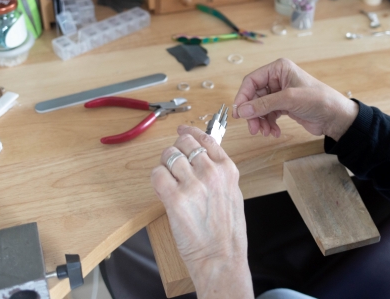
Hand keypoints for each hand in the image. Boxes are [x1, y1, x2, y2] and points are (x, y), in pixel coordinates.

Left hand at [151, 125, 253, 298]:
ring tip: (168, 179)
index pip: (206, 139)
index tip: (182, 130)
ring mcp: (192, 184)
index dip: (190, 132)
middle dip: (176, 150)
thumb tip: (203, 159)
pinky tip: (163, 189)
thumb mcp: (233, 195)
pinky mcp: (174, 198)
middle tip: (173, 162)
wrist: (222, 258)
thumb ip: (220, 174)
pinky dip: (157, 179)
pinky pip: (157, 174)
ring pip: (169, 156)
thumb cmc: (228, 233)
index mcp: (227, 169)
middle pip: (184, 143)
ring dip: (165, 165)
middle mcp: (211, 172)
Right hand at [232, 58, 358, 140]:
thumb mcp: (288, 99)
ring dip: (260, 121)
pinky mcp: (284, 106)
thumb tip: (241, 110)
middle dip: (252, 113)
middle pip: (254, 96)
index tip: (238, 113)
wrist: (336, 117)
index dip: (242, 96)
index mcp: (278, 69)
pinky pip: (268, 115)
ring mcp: (280, 93)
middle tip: (253, 128)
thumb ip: (264, 104)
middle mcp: (277, 79)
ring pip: (260, 107)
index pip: (251, 81)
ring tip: (265, 132)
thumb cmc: (318, 100)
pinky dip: (268, 124)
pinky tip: (274, 132)